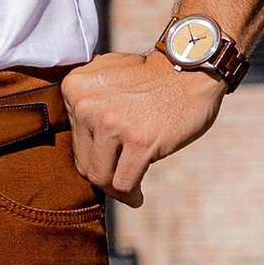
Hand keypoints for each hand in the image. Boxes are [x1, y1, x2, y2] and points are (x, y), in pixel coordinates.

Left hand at [59, 51, 226, 207]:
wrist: (190, 68)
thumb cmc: (152, 76)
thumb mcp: (107, 72)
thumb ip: (87, 98)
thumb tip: (78, 137)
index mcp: (75, 89)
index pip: (73, 138)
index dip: (92, 152)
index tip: (109, 157)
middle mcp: (87, 105)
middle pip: (84, 161)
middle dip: (103, 174)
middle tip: (119, 177)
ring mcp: (112, 123)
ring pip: (100, 176)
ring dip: (115, 189)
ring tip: (128, 191)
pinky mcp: (138, 141)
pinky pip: (124, 182)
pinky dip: (130, 195)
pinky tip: (137, 196)